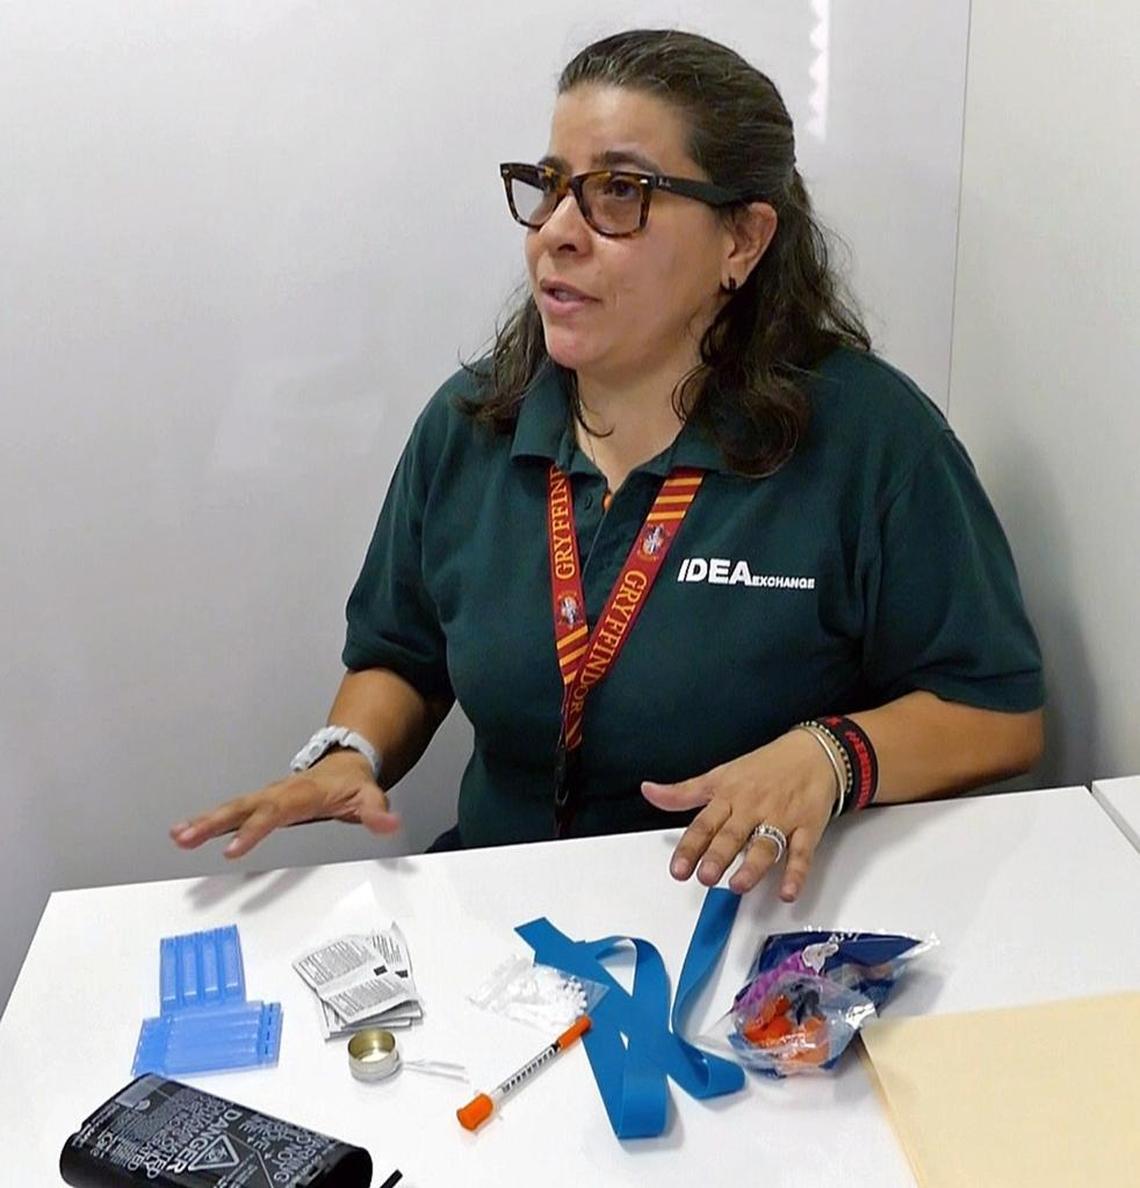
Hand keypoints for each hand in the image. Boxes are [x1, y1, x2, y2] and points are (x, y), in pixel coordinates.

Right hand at [169, 750, 399, 858]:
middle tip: (186, 837)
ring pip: (232, 808)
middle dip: (214, 822)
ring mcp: (267, 797)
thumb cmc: (354, 785)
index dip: (254, 829)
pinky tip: (183, 832)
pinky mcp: (260, 804)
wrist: (346, 764)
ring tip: (177, 836)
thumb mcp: (371, 797)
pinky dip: (207, 822)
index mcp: (302, 794)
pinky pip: (231, 813)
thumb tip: (389, 823)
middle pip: (243, 807)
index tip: (232, 849)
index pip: (275, 812)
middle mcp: (278, 792)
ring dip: (203, 822)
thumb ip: (377, 812)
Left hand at [641, 730, 836, 899]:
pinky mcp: (807, 828)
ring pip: (765, 845)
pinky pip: (802, 853)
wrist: (813, 753)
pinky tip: (787, 892)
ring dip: (752, 866)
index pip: (705, 824)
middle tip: (705, 876)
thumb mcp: (719, 775)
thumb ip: (683, 792)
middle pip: (733, 835)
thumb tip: (648, 791)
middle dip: (718, 856)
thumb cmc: (764, 767)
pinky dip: (796, 873)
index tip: (678, 869)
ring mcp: (781, 818)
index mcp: (729, 796)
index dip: (690, 847)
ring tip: (738, 885)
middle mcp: (753, 808)